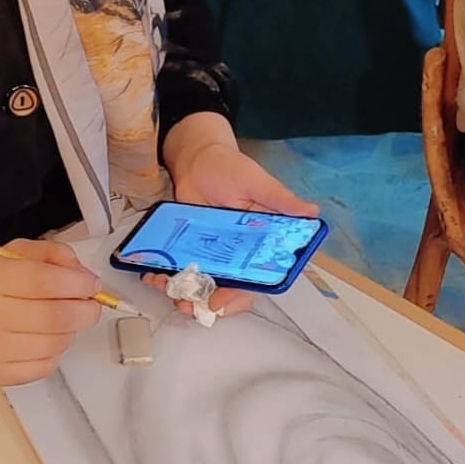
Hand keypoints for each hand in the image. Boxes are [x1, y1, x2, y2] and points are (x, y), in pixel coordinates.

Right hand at [0, 239, 102, 386]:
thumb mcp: (8, 254)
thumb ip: (49, 254)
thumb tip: (83, 275)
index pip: (45, 281)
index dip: (78, 283)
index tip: (92, 284)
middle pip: (55, 317)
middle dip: (86, 310)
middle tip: (92, 305)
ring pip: (55, 344)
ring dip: (71, 331)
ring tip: (64, 321)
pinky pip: (44, 367)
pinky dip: (55, 352)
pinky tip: (44, 340)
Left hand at [155, 113, 319, 319]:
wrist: (197, 158)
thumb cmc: (232, 168)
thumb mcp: (257, 182)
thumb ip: (281, 199)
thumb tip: (311, 211)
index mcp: (259, 247)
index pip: (255, 283)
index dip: (238, 298)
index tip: (219, 303)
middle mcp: (236, 256)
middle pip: (225, 291)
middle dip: (206, 303)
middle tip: (186, 305)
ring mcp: (210, 254)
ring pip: (199, 285)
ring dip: (183, 294)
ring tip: (165, 287)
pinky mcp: (187, 247)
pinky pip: (178, 269)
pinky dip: (165, 276)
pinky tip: (153, 275)